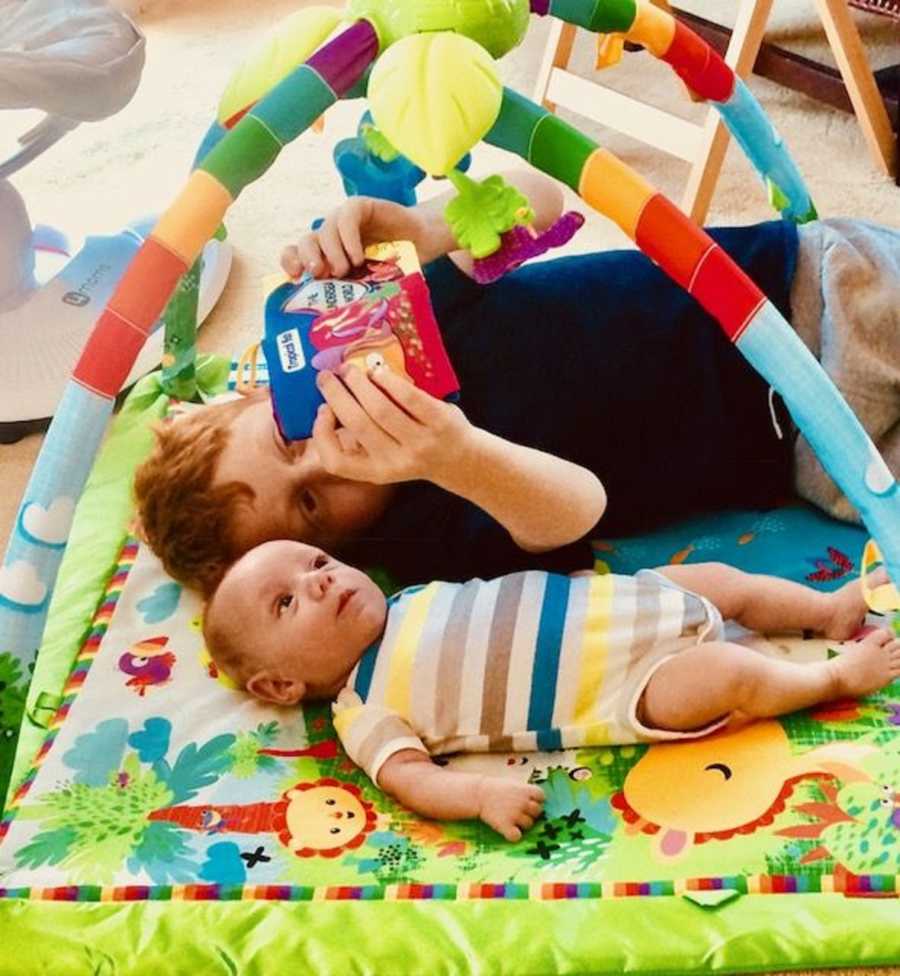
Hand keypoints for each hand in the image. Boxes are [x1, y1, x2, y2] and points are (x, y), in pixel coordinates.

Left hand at [281, 197, 429, 278]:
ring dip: (332, 253)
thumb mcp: (367, 285)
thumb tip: (330, 318)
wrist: (421, 243)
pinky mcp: (359, 207)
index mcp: (326, 255)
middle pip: (306, 241)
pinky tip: (357, 257)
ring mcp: (344, 220)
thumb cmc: (394, 270)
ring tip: (347, 270)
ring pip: (325, 230)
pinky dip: (348, 238)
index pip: (295, 252)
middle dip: (308, 258)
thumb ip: (348, 292)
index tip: (296, 277)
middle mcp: (331, 237)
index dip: (290, 261)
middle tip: (320, 274)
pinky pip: (346, 218)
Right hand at [312, 364, 472, 485]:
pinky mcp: (439, 423)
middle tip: (326, 376)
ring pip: (380, 409)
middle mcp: (395, 461)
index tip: (322, 410)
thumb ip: (360, 440)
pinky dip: (389, 382)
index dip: (322, 435)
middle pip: (357, 424)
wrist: (460, 459)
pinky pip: (409, 398)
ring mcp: (419, 443)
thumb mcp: (384, 457)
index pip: (336, 462)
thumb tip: (330, 401)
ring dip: (360, 384)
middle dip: (337, 396)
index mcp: (375, 472)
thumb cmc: (412, 451)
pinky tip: (378, 372)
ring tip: (350, 370)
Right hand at [476, 777, 544, 841]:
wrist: (478, 794)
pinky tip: (508, 830)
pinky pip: (517, 836)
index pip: (541, 796)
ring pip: (529, 825)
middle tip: (520, 812)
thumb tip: (539, 800)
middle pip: (537, 812)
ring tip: (512, 819)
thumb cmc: (496, 788)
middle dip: (530, 813)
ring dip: (522, 824)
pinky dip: (514, 835)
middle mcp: (522, 802)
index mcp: (525, 790)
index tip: (529, 801)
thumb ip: (525, 791)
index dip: (537, 800)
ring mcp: (515, 814)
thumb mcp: (513, 783)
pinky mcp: (506, 826)